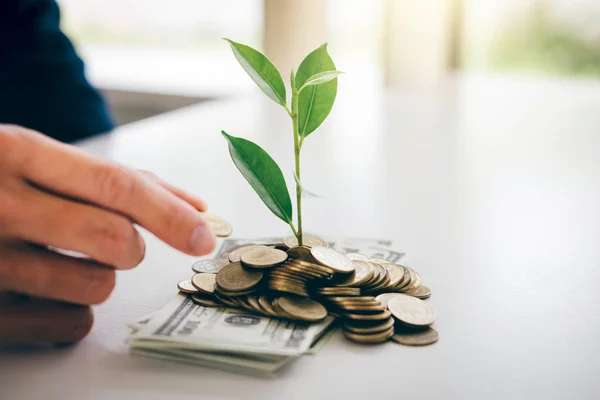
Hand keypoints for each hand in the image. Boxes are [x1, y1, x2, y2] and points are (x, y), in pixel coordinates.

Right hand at [0, 125, 215, 343]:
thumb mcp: (35, 160)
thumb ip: (113, 180)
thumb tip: (193, 206)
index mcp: (15, 153)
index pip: (115, 185)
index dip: (169, 213)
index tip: (204, 234)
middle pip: (114, 241)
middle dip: (131, 245)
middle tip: (113, 239)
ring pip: (96, 287)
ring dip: (97, 276)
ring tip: (58, 257)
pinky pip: (70, 325)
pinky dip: (73, 310)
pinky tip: (42, 288)